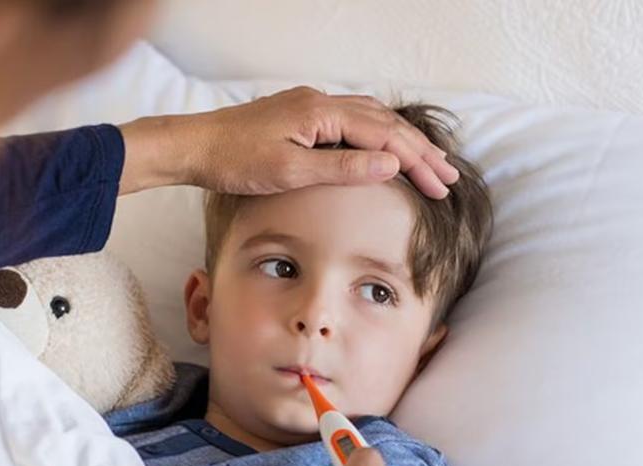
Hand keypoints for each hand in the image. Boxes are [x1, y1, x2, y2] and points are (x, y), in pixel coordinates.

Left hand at [119, 86, 458, 198]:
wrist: (195, 146)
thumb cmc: (235, 162)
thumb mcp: (291, 172)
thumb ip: (344, 168)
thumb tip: (391, 164)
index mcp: (322, 113)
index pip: (385, 136)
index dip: (417, 161)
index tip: (440, 186)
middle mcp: (321, 102)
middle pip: (385, 123)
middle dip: (419, 151)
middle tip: (448, 178)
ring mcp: (310, 106)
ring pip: (370, 118)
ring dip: (401, 141)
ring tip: (427, 162)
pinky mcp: (300, 115)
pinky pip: (351, 119)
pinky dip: (376, 134)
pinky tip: (382, 146)